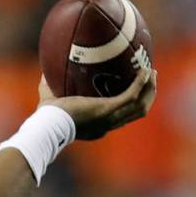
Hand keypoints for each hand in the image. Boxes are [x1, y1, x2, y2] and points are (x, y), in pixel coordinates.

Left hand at [38, 67, 156, 139]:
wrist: (48, 125)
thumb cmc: (46, 117)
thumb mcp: (49, 100)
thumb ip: (48, 88)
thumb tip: (43, 73)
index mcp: (97, 125)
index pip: (118, 118)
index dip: (128, 106)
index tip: (133, 92)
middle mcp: (107, 124)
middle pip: (136, 112)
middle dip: (146, 96)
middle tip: (150, 79)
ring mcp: (110, 118)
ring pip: (140, 106)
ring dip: (149, 89)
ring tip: (152, 72)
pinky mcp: (109, 110)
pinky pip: (132, 96)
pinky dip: (140, 84)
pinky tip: (145, 71)